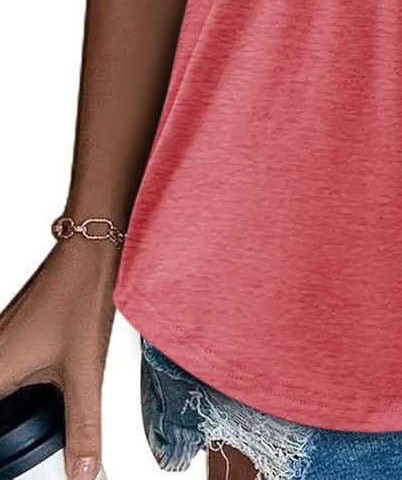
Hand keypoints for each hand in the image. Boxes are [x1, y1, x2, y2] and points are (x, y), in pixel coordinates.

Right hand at [0, 236, 118, 478]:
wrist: (89, 248)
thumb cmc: (81, 296)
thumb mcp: (85, 371)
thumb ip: (84, 427)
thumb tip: (84, 473)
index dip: (3, 441)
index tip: (13, 453)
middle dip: (8, 430)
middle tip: (21, 448)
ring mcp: (0, 338)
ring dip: (9, 412)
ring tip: (25, 432)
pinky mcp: (12, 330)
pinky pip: (4, 370)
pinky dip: (13, 391)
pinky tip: (35, 400)